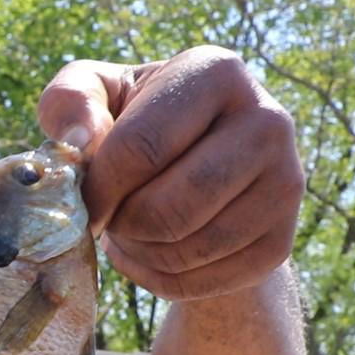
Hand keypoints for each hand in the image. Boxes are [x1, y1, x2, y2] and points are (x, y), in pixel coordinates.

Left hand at [37, 46, 303, 300]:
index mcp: (216, 72)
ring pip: (185, 251)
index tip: (81, 201)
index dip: (98, 188)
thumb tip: (79, 142)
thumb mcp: (93, 94)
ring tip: (129, 228)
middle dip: (120, 224)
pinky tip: (152, 251)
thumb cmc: (131, 120)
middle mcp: (267, 121)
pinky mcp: (280, 240)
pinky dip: (160, 278)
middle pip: (167, 210)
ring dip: (138, 252)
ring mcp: (285, 183)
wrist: (195, 161)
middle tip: (108, 216)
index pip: (140, 148)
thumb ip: (70, 101)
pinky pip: (203, 282)